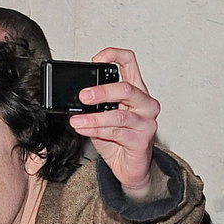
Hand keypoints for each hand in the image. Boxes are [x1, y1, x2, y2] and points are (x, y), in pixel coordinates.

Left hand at [68, 48, 160, 197]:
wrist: (129, 169)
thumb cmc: (118, 142)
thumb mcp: (103, 118)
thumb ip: (95, 107)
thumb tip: (77, 101)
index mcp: (137, 90)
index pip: (129, 62)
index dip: (113, 55)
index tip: (95, 59)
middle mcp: (146, 103)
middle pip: (125, 88)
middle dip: (101, 91)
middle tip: (83, 96)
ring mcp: (146, 122)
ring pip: (118, 114)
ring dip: (93, 117)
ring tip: (76, 120)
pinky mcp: (142, 140)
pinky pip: (116, 132)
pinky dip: (96, 130)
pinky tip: (84, 129)